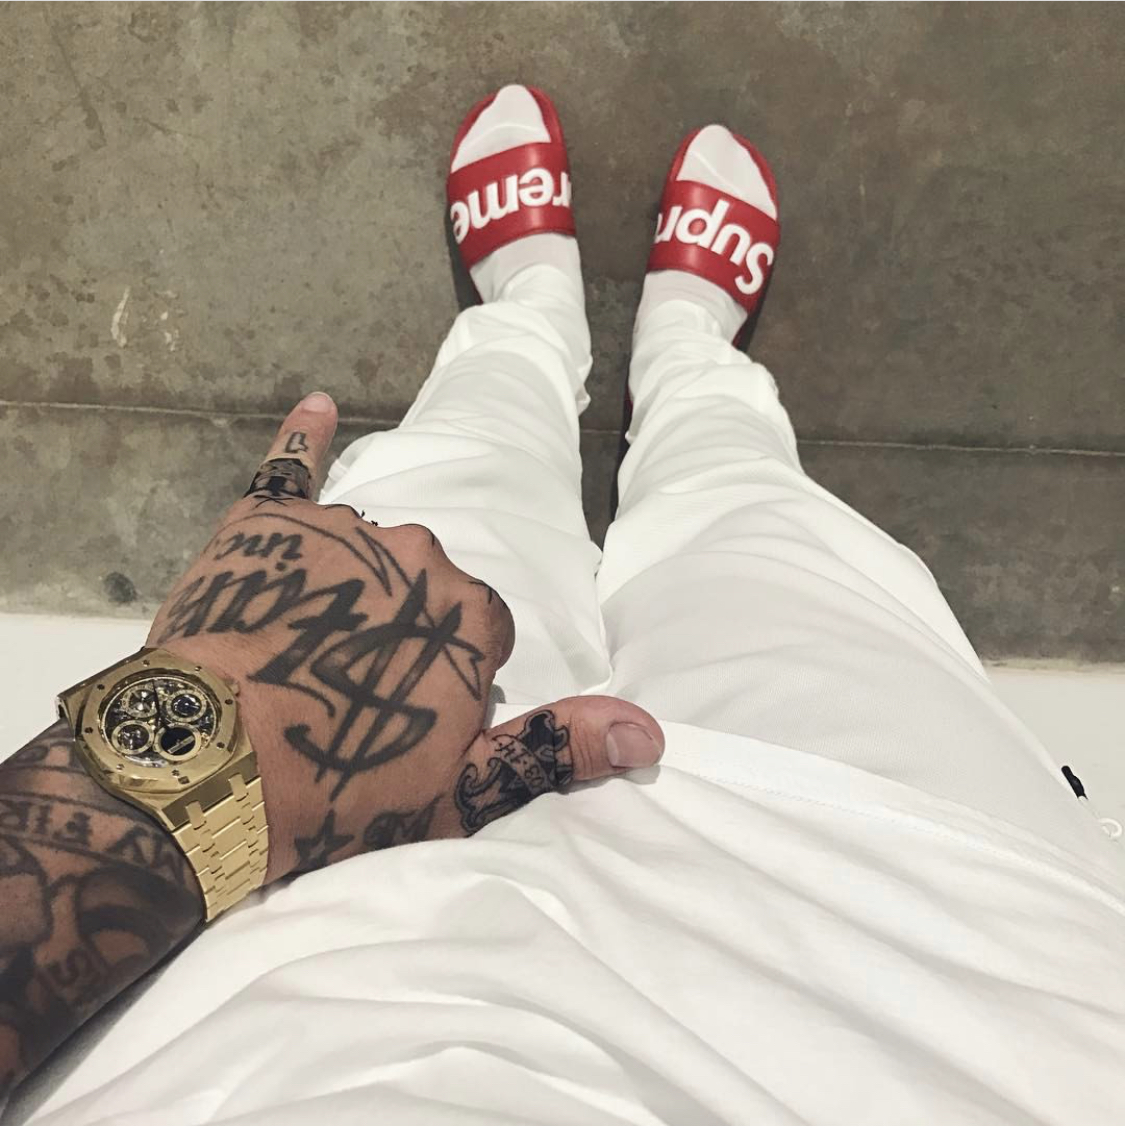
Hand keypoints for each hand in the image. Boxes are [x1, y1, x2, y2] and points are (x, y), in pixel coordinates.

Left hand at [147, 392, 663, 880]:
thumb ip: (555, 747)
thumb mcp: (462, 790)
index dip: (448, 678)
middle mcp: (418, 554)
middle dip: (402, 631)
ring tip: (301, 652)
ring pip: (367, 551)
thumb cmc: (342, 787)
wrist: (207, 771)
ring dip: (351, 587)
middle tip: (350, 693)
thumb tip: (650, 732)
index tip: (408, 719)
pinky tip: (315, 409)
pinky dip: (301, 441)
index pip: (484, 631)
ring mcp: (342, 533)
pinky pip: (290, 470)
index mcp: (472, 612)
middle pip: (427, 587)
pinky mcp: (266, 524)